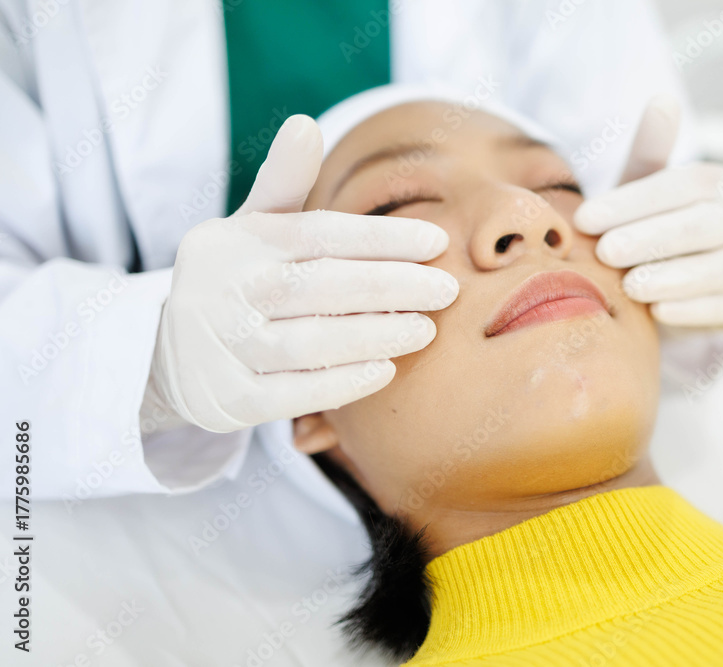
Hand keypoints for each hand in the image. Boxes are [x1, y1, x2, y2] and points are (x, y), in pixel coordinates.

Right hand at [142, 115, 458, 432]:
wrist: (168, 355)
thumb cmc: (234, 281)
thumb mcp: (249, 229)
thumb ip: (282, 183)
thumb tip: (304, 124)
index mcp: (236, 243)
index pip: (318, 233)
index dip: (381, 236)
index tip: (436, 241)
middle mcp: (224, 292)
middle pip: (318, 286)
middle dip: (390, 285)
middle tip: (445, 290)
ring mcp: (222, 348)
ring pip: (308, 342)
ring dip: (373, 335)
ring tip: (424, 329)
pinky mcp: (227, 399)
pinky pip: (291, 394)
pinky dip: (340, 383)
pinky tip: (385, 370)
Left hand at [574, 95, 722, 328]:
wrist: (683, 287)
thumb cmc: (656, 229)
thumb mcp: (646, 193)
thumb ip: (650, 154)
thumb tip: (663, 100)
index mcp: (722, 183)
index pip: (682, 186)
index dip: (633, 202)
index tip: (584, 218)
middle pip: (707, 226)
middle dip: (654, 239)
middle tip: (607, 252)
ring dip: (675, 277)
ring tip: (630, 286)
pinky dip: (694, 312)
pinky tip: (659, 313)